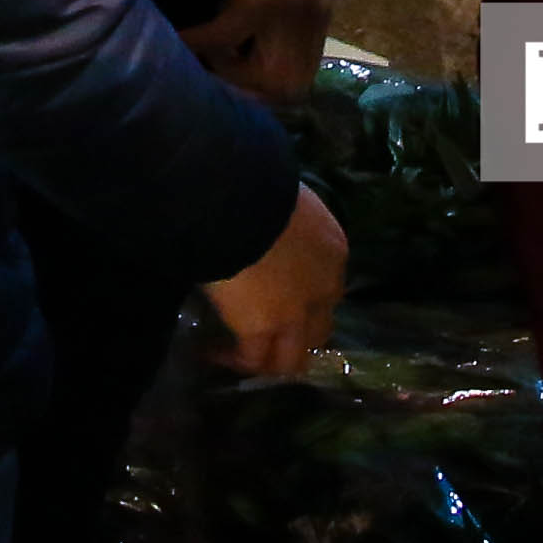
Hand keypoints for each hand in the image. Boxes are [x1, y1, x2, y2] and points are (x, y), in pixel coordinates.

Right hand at [178, 0, 335, 101]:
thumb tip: (251, 23)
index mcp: (323, 4)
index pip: (302, 74)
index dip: (263, 85)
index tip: (228, 75)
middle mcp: (315, 14)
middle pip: (286, 86)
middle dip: (243, 90)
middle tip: (207, 76)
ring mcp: (292, 8)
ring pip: (260, 74)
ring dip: (221, 72)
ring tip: (190, 59)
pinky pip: (224, 37)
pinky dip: (196, 41)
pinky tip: (173, 35)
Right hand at [199, 183, 347, 377]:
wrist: (234, 195)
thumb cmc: (254, 182)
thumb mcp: (281, 197)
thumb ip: (281, 220)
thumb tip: (256, 223)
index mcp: (332, 249)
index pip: (326, 286)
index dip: (303, 295)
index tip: (274, 293)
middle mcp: (324, 288)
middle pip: (319, 329)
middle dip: (294, 335)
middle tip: (264, 333)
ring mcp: (296, 312)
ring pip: (292, 358)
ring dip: (267, 360)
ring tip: (238, 355)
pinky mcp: (262, 326)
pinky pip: (252, 358)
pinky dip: (233, 360)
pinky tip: (211, 353)